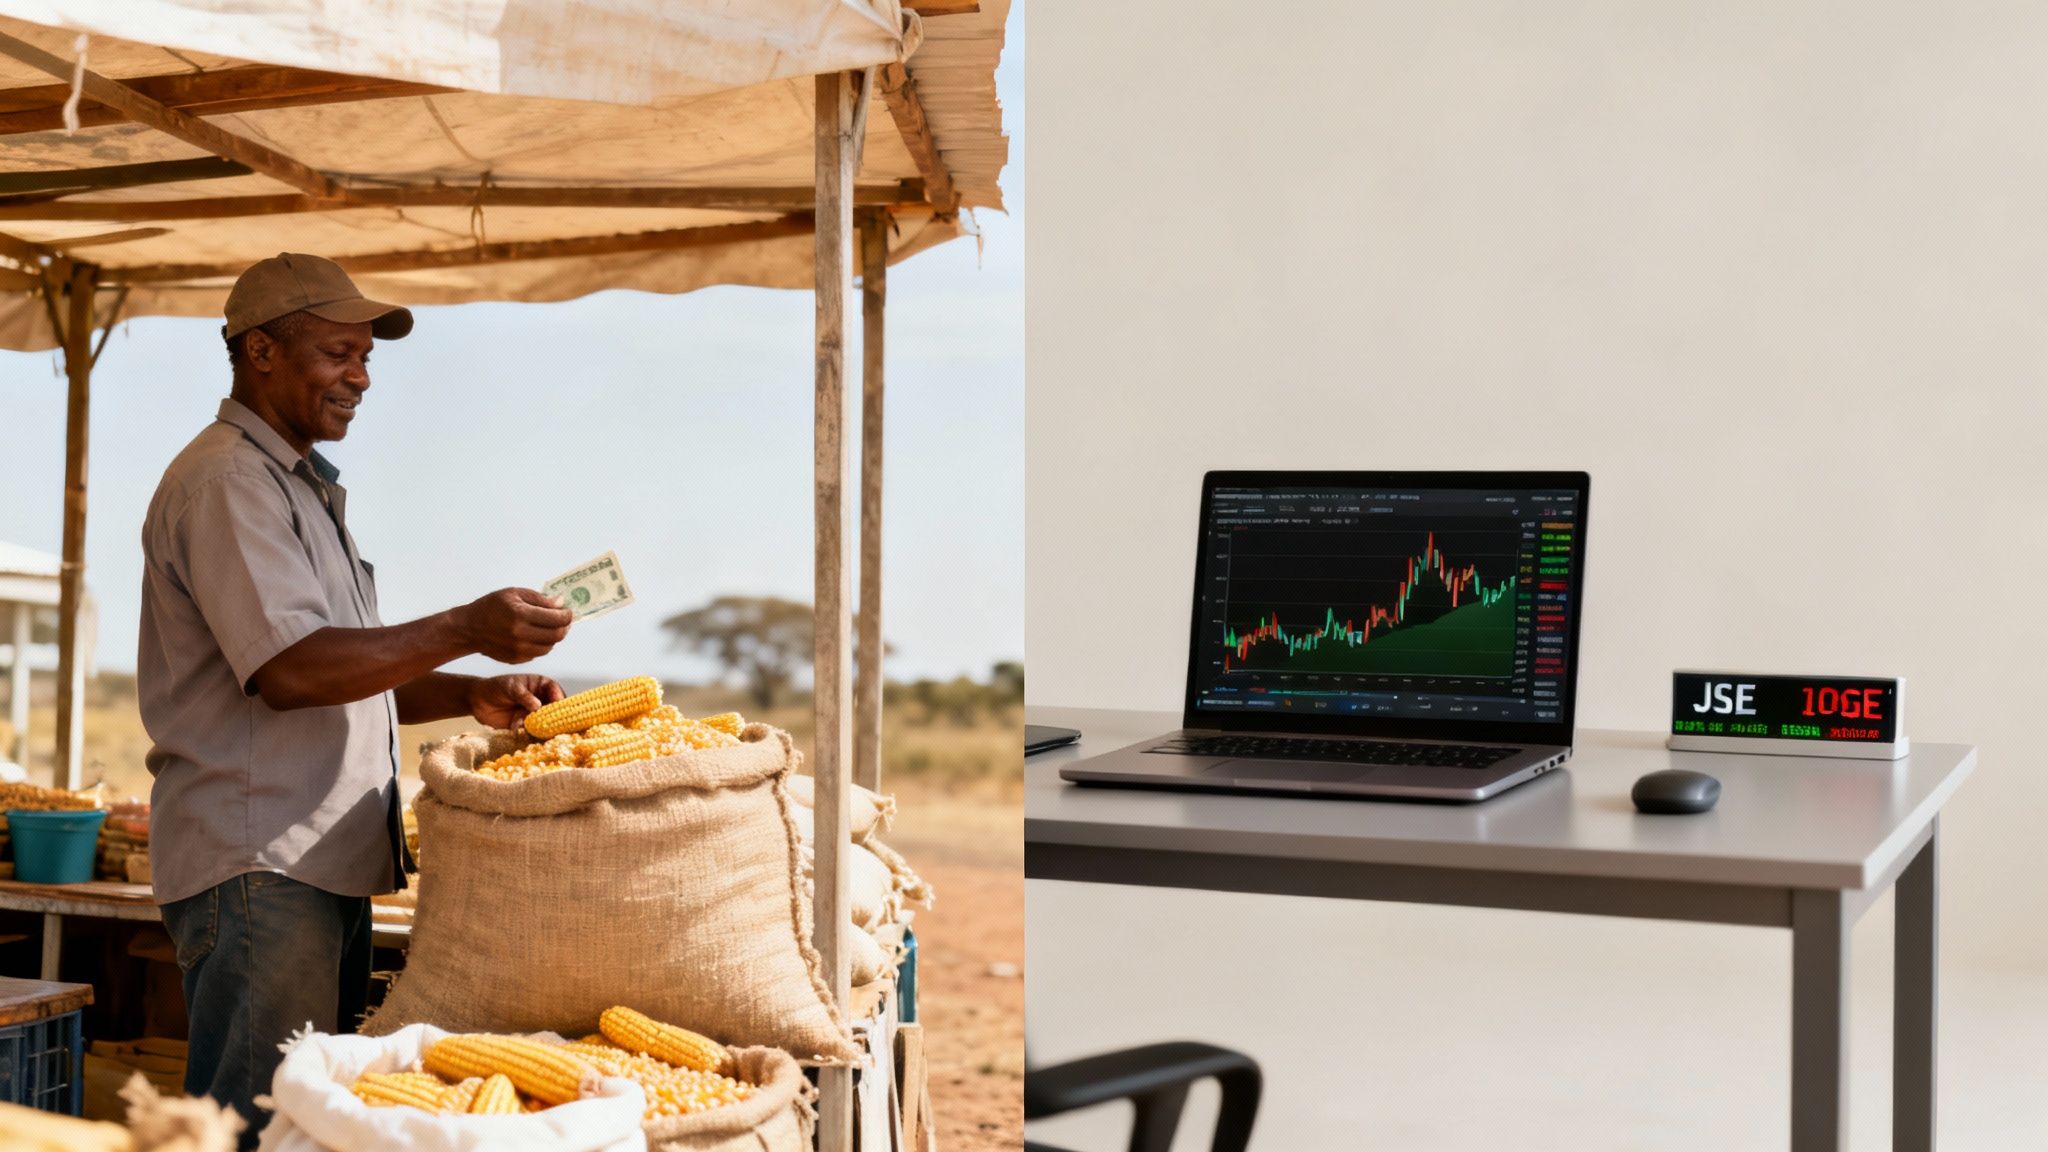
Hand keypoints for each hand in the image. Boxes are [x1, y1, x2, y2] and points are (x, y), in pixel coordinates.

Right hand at [454, 588, 572, 663]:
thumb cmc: (491, 607)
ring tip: (551, 627)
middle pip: (557, 635)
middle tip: (564, 619)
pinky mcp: (516, 659)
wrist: (469, 629)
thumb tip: (561, 603)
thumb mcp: (514, 593)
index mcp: (520, 614)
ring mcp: (518, 650)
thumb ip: (540, 599)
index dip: (567, 615)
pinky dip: (543, 644)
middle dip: (565, 626)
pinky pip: (539, 653)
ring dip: (555, 636)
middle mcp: (520, 634)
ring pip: (550, 646)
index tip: (568, 611)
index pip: (556, 619)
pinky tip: (537, 635)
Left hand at [467, 674, 564, 728]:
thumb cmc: (497, 687)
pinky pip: (533, 732)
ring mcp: (535, 715)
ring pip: (545, 723)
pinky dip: (528, 733)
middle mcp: (542, 701)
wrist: (479, 701)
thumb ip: (524, 696)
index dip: (559, 700)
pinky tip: (517, 728)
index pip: (556, 692)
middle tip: (548, 723)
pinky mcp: (527, 727)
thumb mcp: (511, 687)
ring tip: (526, 725)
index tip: (557, 708)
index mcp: (542, 686)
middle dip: (552, 717)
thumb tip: (538, 706)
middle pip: (555, 710)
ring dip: (538, 726)